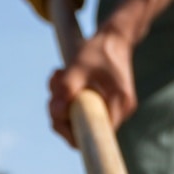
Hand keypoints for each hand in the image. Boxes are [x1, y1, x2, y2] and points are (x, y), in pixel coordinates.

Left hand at [48, 23, 137, 147]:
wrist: (115, 35)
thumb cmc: (98, 49)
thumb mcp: (79, 66)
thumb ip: (66, 90)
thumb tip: (55, 114)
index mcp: (119, 105)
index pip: (93, 138)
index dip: (71, 133)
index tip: (56, 117)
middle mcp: (120, 111)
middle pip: (83, 129)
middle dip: (61, 112)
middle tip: (53, 91)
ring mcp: (113, 108)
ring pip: (79, 118)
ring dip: (62, 100)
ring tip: (58, 77)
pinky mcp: (105, 103)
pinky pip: (81, 108)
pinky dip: (68, 96)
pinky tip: (63, 77)